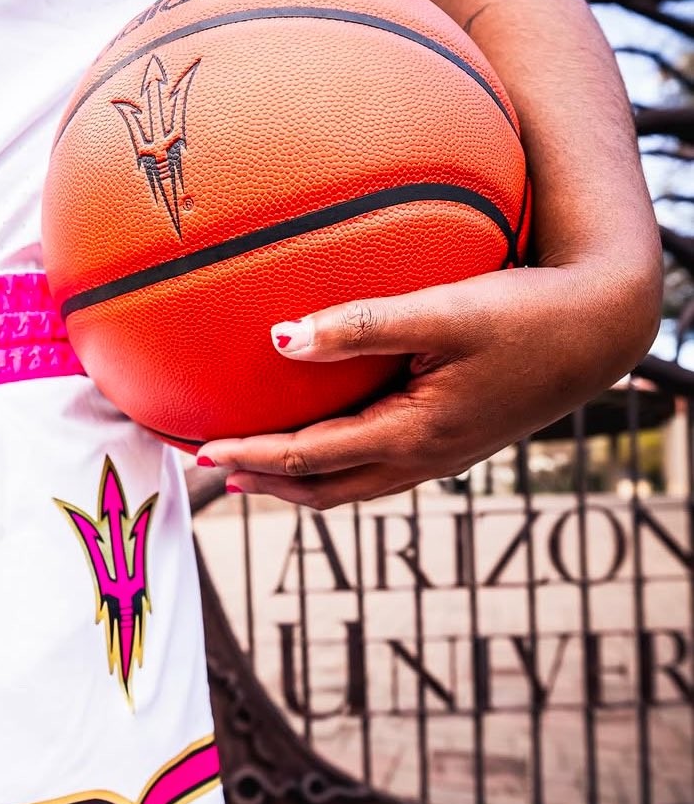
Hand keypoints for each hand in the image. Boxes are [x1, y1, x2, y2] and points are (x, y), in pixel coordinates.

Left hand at [197, 265, 656, 508]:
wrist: (601, 332)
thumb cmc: (526, 316)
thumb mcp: (444, 312)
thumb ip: (361, 325)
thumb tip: (280, 337)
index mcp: (413, 434)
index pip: (309, 458)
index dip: (252, 456)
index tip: (202, 450)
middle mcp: (422, 459)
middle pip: (322, 490)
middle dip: (263, 484)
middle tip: (210, 469)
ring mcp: (438, 458)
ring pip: (349, 488)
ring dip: (295, 483)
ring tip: (252, 471)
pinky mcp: (450, 445)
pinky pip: (374, 471)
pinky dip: (332, 469)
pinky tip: (323, 444)